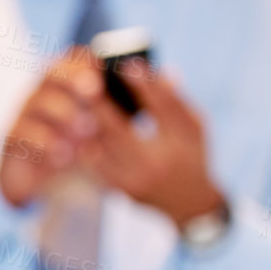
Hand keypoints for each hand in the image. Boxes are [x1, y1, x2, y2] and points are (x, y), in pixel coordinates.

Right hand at [0, 50, 104, 207]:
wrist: (42, 181)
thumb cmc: (79, 149)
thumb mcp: (102, 129)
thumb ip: (118, 111)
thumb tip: (152, 95)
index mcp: (66, 83)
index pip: (71, 58)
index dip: (86, 60)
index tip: (104, 69)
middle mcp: (42, 92)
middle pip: (51, 72)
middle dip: (73, 78)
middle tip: (94, 90)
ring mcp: (24, 114)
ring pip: (37, 102)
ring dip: (64, 114)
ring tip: (87, 130)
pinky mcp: (11, 138)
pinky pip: (22, 133)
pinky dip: (45, 142)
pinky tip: (65, 154)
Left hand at [76, 62, 225, 228]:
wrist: (189, 204)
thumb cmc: (192, 156)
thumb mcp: (195, 127)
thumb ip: (176, 100)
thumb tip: (158, 70)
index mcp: (181, 142)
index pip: (163, 106)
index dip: (144, 84)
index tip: (127, 65)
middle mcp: (158, 162)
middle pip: (121, 128)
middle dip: (101, 103)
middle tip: (86, 79)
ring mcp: (136, 179)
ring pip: (101, 148)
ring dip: (86, 123)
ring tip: (75, 100)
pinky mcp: (120, 189)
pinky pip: (94, 164)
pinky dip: (84, 144)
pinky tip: (75, 127)